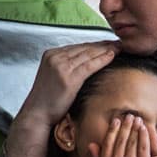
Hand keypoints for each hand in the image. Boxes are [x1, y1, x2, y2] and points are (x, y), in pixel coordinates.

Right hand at [5, 42, 118, 156]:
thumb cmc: (47, 100)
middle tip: (118, 42)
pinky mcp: (68, 77)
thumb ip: (66, 67)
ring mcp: (61, 66)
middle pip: (84, 48)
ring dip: (106, 49)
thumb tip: (84, 64)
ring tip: (119, 47)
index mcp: (51, 55)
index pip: (77, 47)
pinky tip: (112, 56)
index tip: (108, 43)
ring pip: (88, 54)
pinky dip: (102, 59)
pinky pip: (90, 65)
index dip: (94, 44)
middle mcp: (55, 57)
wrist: (37, 113)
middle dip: (103, 44)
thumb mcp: (54, 76)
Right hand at [91, 115, 156, 156]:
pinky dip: (144, 135)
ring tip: (137, 119)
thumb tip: (91, 145)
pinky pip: (143, 146)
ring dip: (135, 127)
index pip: (108, 143)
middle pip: (121, 140)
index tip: (116, 121)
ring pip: (132, 141)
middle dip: (125, 125)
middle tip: (130, 115)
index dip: (113, 130)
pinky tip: (145, 128)